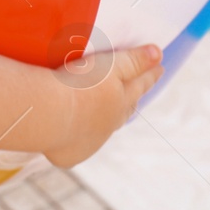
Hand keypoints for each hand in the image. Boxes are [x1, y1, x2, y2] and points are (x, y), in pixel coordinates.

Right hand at [42, 44, 163, 168]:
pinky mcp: (70, 155)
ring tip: (109, 115)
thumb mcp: (109, 65)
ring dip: (107, 121)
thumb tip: (159, 54)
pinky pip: (79, 147)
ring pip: (104, 130)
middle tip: (137, 93)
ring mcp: (91, 142)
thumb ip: (134, 60)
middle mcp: (109, 124)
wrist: (49, 115)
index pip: (140, 85)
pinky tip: (75, 137)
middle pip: (125, 110)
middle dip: (132, 100)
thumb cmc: (78, 85)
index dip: (149, 75)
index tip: (160, 67)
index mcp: (121, 101)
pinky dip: (81, 141)